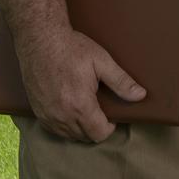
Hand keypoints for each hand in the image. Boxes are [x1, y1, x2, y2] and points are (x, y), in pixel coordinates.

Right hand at [14, 25, 145, 141]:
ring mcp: (47, 115)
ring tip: (87, 108)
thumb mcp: (102, 61)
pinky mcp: (37, 112)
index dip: (110, 127)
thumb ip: (121, 81)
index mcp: (80, 105)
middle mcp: (61, 115)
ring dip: (81, 128)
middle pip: (85, 137)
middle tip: (101, 110)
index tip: (112, 115)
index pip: (99, 134)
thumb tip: (140, 95)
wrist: (41, 40)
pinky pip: (54, 130)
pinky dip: (65, 125)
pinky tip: (70, 109)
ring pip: (69, 136)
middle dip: (96, 128)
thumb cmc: (72, 48)